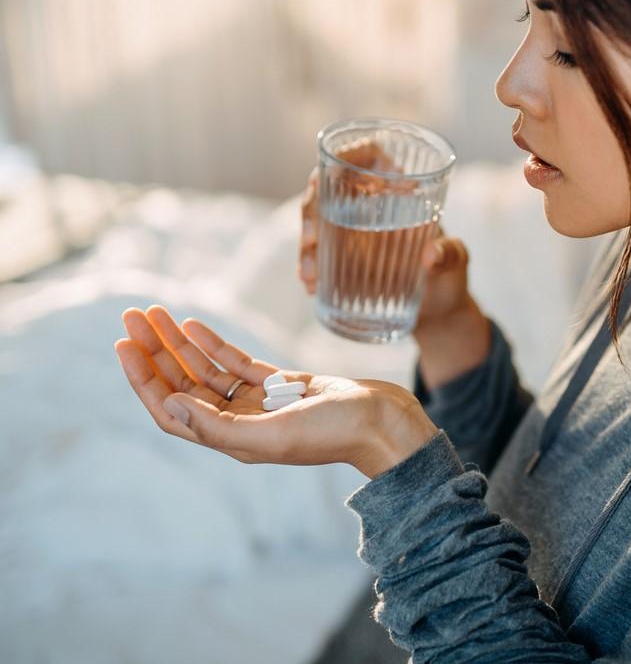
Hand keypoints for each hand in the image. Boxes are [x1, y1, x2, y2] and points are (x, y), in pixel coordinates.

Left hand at [113, 305, 438, 477]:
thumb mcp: (275, 435)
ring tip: (155, 311)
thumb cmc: (336, 433)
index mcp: (232, 440)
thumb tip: (169, 405)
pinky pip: (236, 362)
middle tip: (132, 315)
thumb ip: (220, 427)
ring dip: (179, 342)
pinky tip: (194, 323)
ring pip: (206, 369)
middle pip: (183, 384)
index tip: (124, 345)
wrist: (384, 422)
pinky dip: (214, 343)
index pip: (172, 409)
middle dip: (155, 350)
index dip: (144, 379)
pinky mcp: (282, 384)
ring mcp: (260, 402)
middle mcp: (239, 422)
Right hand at [298, 151, 477, 337]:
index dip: (348, 153)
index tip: (335, 169)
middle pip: (329, 188)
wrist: (439, 315)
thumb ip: (451, 254)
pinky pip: (317, 255)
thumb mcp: (458, 262)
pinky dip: (309, 268)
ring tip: (310, 275)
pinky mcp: (343, 260)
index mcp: (399, 191)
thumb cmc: (451, 277)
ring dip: (306, 245)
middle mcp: (371, 206)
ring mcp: (352, 232)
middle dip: (312, 210)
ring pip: (316, 222)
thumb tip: (432, 256)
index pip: (369, 155)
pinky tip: (309, 285)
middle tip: (311, 240)